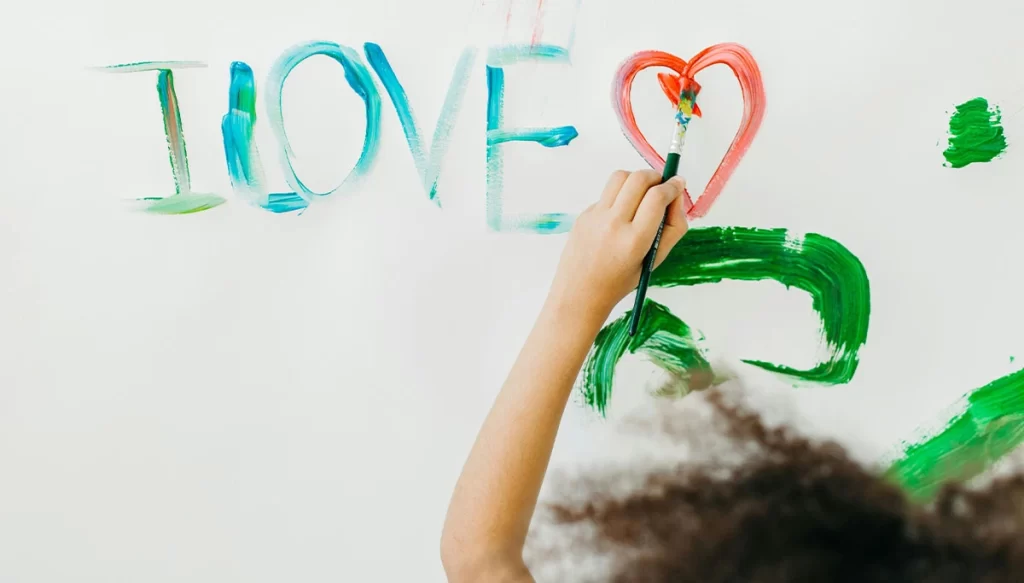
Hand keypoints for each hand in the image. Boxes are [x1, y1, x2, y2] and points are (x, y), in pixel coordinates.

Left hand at [547, 169, 688, 319]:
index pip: (657, 197)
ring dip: (636, 179)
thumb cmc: (621, 280)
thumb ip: (673, 228)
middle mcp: (613, 225)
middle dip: (656, 176)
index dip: (672, 186)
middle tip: (661, 185)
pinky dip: (619, 196)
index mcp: (634, 240)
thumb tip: (676, 195)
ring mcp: (595, 217)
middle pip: (638, 179)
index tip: (678, 183)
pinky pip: (606, 194)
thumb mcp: (655, 260)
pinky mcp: (584, 215)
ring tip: (642, 193)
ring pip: (620, 177)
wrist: (580, 292)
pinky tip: (620, 215)